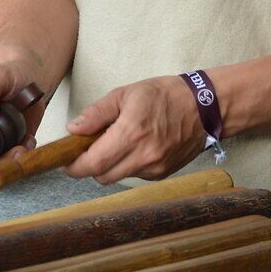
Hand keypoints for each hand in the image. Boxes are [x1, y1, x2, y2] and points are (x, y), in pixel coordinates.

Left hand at [64, 75, 206, 183]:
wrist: (204, 107)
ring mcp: (155, 168)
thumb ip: (97, 113)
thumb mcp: (126, 94)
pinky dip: (127, 165)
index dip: (74, 166)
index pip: (94, 163)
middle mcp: (144, 155)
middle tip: (88, 148)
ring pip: (118, 177)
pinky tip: (136, 147)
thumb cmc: (165, 95)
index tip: (65, 160)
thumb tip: (74, 129)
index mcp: (132, 132)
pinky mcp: (163, 174)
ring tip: (116, 142)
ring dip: (109, 165)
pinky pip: (135, 175)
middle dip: (90, 166)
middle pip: (102, 176)